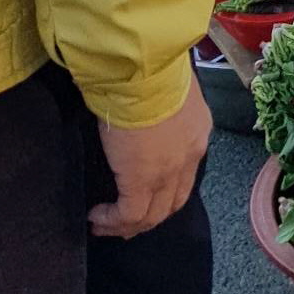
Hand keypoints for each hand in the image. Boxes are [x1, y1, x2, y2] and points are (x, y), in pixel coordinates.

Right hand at [90, 79, 211, 238]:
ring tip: (105, 224)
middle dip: (149, 216)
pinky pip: (130, 214)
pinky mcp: (142, 180)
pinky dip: (113, 221)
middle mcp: (190, 155)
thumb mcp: (164, 89)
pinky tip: (96, 216)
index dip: (164, 190)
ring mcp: (169, 171)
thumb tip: (140, 116)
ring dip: (129, 224)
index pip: (185, 173)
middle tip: (125, 222)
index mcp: (197, 131)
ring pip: (153, 215)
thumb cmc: (149, 69)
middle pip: (172, 201)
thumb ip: (159, 109)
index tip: (143, 194)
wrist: (143, 70)